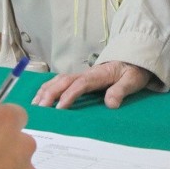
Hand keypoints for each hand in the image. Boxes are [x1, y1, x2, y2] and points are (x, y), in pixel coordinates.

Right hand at [32, 61, 149, 109]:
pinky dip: (48, 88)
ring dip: (46, 91)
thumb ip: (121, 90)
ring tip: (36, 105)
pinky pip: (60, 82)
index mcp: (98, 74)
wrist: (133, 60)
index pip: (81, 83)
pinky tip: (40, 98)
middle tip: (40, 109)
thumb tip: (111, 104)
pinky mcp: (79, 79)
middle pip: (64, 81)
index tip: (60, 107)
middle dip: (50, 93)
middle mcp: (86, 73)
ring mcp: (81, 75)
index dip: (69, 95)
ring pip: (59, 80)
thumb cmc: (132, 71)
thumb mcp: (132, 80)